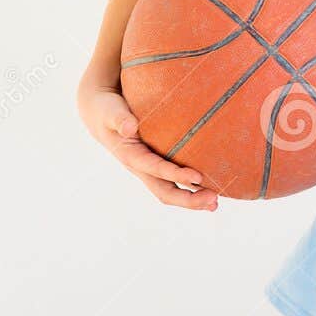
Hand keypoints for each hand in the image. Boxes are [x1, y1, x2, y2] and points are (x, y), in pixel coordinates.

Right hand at [77, 74, 218, 210]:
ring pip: (170, 192)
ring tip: (214, 204)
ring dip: (192, 200)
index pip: (156, 169)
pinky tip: (208, 193)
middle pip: (164, 191)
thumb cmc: (108, 110)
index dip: (176, 175)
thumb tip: (130, 127)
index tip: (198, 177)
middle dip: (188, 199)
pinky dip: (190, 191)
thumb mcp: (110, 111)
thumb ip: (119, 118)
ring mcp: (148, 171)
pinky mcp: (155, 167)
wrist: (100, 115)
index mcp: (130, 156)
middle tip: (214, 199)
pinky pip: (173, 184)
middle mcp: (141, 168)